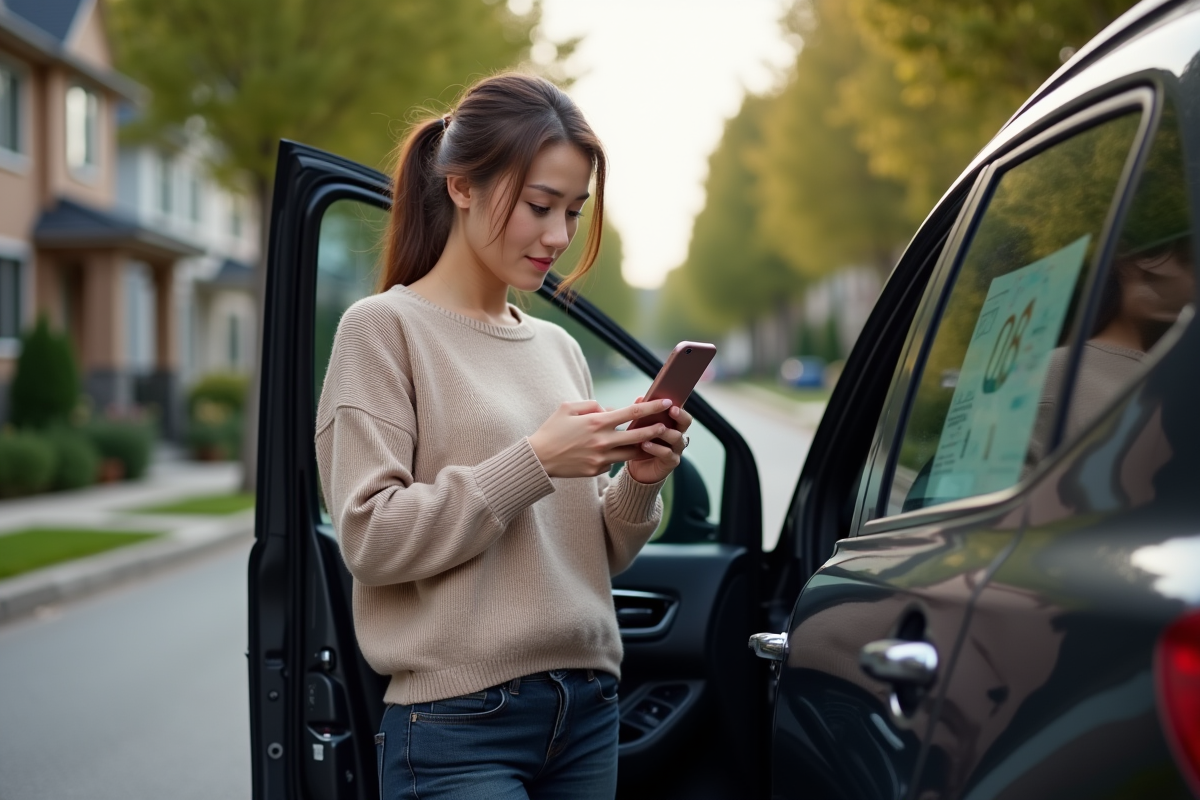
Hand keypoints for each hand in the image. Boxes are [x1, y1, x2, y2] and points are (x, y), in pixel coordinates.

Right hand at [529, 398, 676, 477]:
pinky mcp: (596, 470)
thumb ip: (592, 405)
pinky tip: (613, 453)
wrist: (539, 458)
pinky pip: (613, 462)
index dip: (651, 407)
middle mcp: (602, 441)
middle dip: (655, 430)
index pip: (631, 412)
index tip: (666, 402)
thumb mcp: (568, 408)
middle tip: (666, 426)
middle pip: (638, 436)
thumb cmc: (552, 429)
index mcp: (596, 422)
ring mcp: (600, 458)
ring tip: (652, 441)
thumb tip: (610, 410)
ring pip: (631, 453)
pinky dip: (616, 456)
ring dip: (643, 447)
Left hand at [625, 397, 692, 484]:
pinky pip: (667, 453)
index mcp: (673, 424)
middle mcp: (678, 435)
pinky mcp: (671, 462)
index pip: (681, 411)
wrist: (638, 469)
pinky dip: (656, 448)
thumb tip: (640, 398)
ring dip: (664, 432)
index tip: (671, 401)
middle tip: (671, 410)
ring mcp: (676, 449)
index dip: (679, 406)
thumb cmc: (641, 444)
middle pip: (685, 422)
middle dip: (679, 415)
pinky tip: (645, 444)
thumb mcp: (640, 427)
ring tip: (652, 429)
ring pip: (676, 437)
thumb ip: (642, 413)